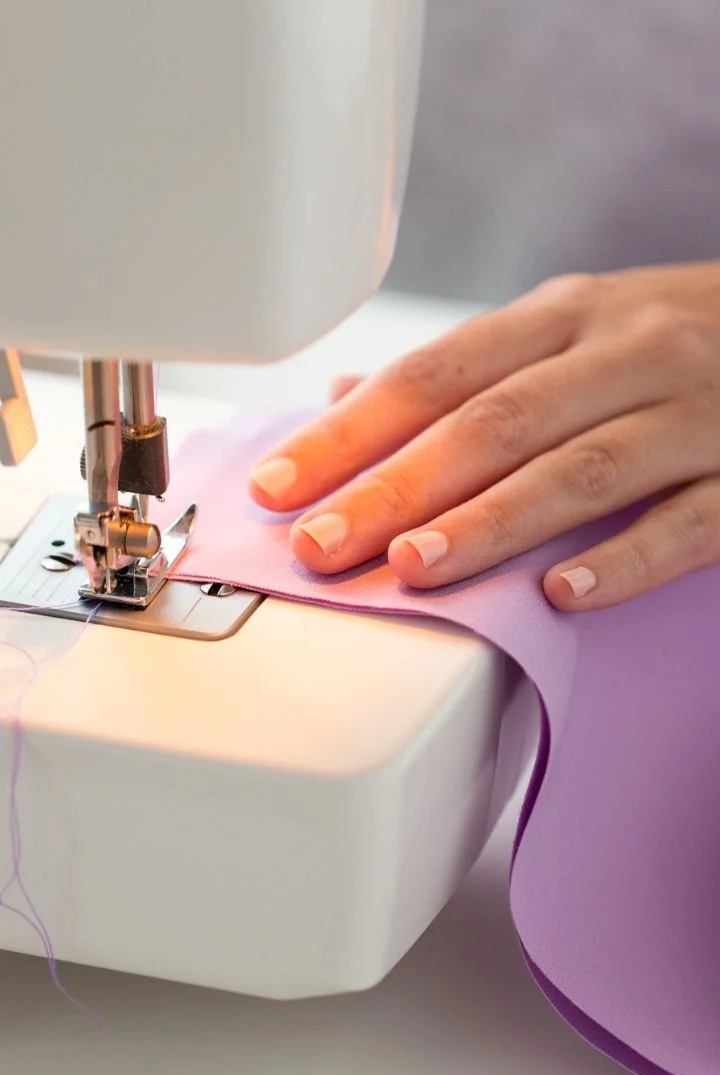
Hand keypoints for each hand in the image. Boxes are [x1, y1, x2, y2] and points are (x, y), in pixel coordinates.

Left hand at [248, 265, 719, 610]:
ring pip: (579, 469)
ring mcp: (693, 411)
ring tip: (414, 568)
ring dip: (490, 522)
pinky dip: (625, 557)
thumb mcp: (569, 331)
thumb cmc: (671, 341)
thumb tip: (346, 402)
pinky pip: (690, 519)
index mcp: (562, 319)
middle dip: (396, 487)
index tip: (279, 487)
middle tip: (322, 545)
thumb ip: (467, 372)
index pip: (433, 376)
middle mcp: (623, 353)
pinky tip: (562, 594)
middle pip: (491, 423)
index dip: (350, 433)